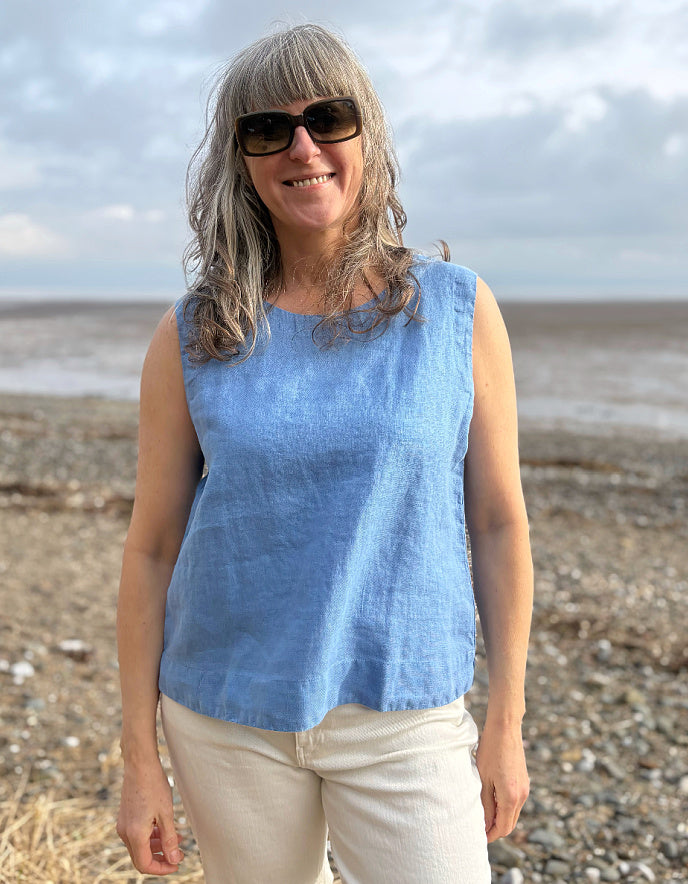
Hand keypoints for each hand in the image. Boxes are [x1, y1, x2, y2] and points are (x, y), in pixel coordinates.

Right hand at [117, 757, 183, 874]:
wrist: (140, 764)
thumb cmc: (153, 785)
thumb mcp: (166, 813)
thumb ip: (169, 839)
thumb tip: (174, 859)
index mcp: (135, 834)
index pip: (145, 865)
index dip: (161, 868)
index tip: (176, 863)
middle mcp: (125, 832)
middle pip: (141, 857)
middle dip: (161, 858)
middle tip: (178, 853)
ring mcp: (123, 824)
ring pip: (140, 846)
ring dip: (157, 846)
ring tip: (176, 839)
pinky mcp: (125, 817)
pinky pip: (137, 834)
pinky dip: (151, 836)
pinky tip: (164, 828)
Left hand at [475, 716, 529, 842]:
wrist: (505, 728)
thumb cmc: (490, 751)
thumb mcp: (483, 779)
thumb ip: (485, 804)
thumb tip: (484, 824)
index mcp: (511, 797)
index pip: (503, 828)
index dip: (490, 835)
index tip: (477, 836)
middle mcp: (522, 796)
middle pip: (510, 823)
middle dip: (495, 828)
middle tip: (478, 828)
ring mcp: (525, 788)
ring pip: (513, 813)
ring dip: (500, 817)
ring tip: (482, 814)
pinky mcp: (524, 781)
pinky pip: (515, 802)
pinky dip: (504, 807)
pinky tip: (491, 800)